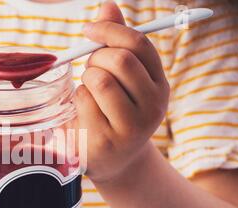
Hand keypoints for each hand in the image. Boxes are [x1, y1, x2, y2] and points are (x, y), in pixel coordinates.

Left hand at [74, 2, 169, 182]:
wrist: (113, 162)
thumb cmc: (113, 113)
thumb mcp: (122, 81)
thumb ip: (116, 44)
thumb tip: (107, 6)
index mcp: (160, 84)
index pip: (139, 44)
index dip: (110, 31)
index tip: (89, 31)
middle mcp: (154, 105)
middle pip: (119, 60)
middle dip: (96, 59)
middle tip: (90, 71)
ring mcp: (133, 127)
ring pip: (100, 80)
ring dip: (85, 80)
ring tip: (89, 93)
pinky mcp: (108, 141)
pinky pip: (84, 102)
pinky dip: (77, 100)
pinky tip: (84, 114)